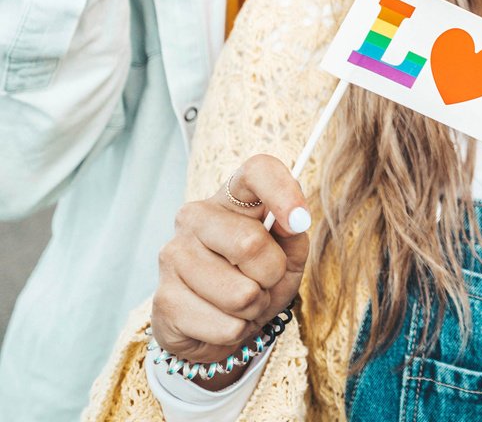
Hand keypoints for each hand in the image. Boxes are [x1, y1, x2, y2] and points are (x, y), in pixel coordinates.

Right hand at [149, 155, 310, 388]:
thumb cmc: (259, 279)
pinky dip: (236, 331)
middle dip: (272, 274)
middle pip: (250, 243)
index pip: (257, 170)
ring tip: (243, 303)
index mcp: (232, 198)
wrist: (218, 326)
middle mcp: (194, 218)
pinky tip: (220, 320)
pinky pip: (226, 325)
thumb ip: (295, 235)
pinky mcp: (162, 300)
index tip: (299, 221)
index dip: (282, 191)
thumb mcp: (289, 256)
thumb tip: (295, 222)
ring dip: (254, 307)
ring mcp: (173, 257)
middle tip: (265, 282)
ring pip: (241, 293)